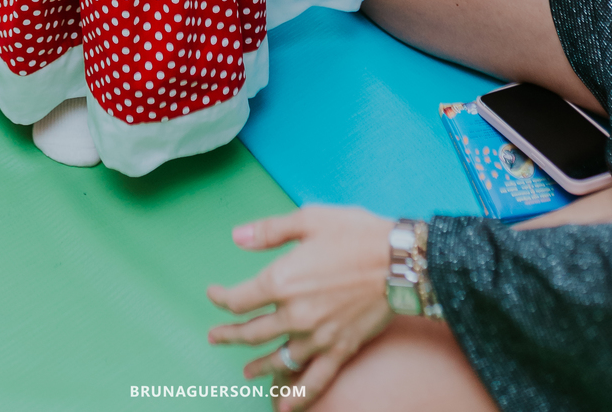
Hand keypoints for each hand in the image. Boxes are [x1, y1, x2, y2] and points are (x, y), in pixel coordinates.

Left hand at [208, 206, 393, 399]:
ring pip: (277, 359)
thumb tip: (236, 236)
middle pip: (251, 333)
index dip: (220, 299)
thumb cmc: (354, 234)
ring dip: (257, 366)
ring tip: (245, 370)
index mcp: (280, 281)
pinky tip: (284, 406)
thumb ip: (268, 231)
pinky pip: (313, 380)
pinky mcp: (339, 349)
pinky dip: (297, 395)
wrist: (398, 260)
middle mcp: (294, 315)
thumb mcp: (308, 219)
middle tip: (215, 337)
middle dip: (228, 335)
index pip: (238, 299)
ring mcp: (317, 336)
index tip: (214, 294)